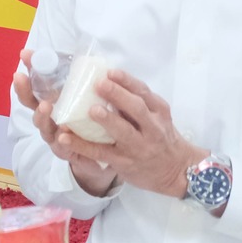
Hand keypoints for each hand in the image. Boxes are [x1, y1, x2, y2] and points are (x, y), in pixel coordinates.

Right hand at [15, 47, 119, 197]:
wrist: (105, 153)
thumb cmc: (91, 122)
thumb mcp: (84, 100)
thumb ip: (81, 82)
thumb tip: (83, 53)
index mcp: (52, 106)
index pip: (33, 90)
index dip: (26, 78)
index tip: (22, 62)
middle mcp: (50, 121)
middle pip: (33, 108)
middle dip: (27, 94)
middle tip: (24, 81)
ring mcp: (57, 138)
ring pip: (45, 128)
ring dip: (43, 117)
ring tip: (45, 106)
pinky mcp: (71, 153)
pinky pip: (64, 148)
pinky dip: (62, 142)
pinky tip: (63, 135)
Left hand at [53, 64, 204, 201]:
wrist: (176, 171)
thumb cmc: (161, 137)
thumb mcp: (157, 118)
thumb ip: (138, 102)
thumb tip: (106, 79)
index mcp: (158, 112)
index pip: (144, 93)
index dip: (127, 81)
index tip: (111, 71)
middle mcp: (152, 128)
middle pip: (136, 109)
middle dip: (118, 95)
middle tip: (100, 84)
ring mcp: (138, 146)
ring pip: (123, 131)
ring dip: (107, 120)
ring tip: (92, 110)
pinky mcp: (123, 162)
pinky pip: (100, 152)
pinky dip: (81, 145)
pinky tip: (64, 137)